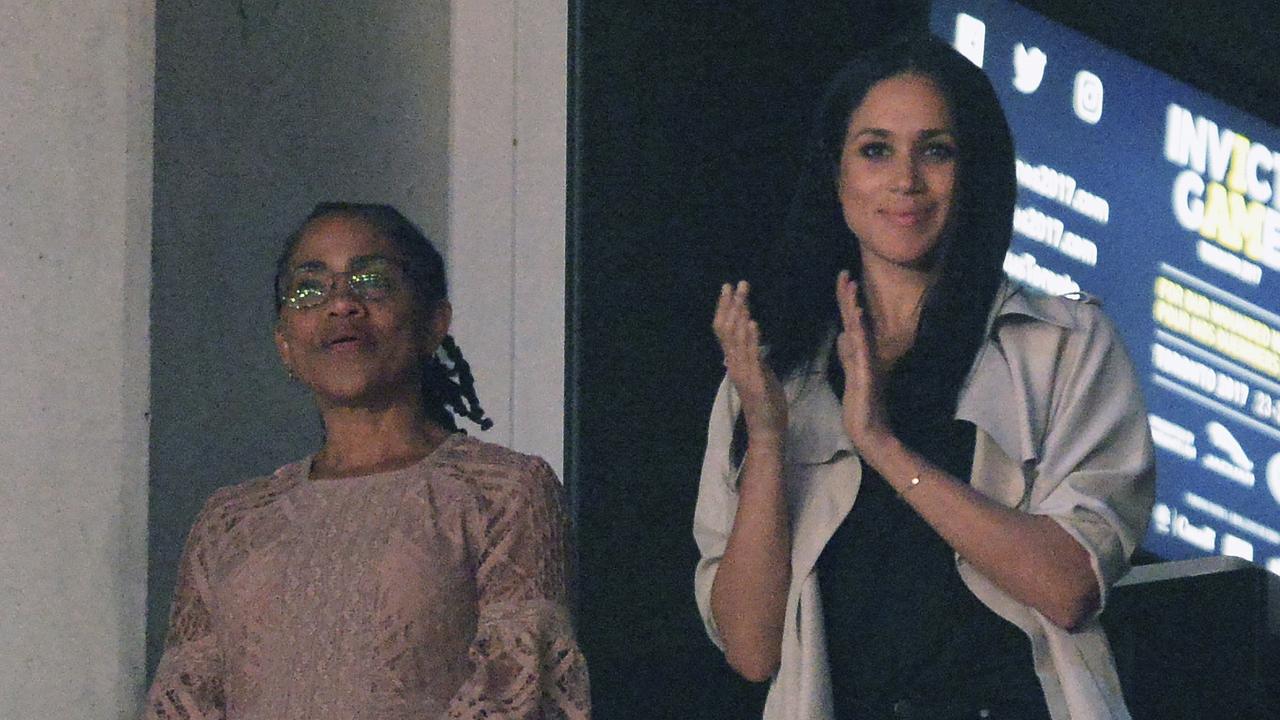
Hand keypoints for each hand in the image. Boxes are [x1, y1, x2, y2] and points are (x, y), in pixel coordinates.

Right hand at [712, 281, 786, 440]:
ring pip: (736, 340)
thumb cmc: (767, 404)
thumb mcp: (762, 374)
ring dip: (740, 317)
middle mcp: (734, 365)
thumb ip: (755, 357)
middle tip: (736, 284)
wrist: (767, 431)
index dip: (726, 309)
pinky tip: (754, 324)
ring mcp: (743, 373)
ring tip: (743, 297)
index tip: (730, 288)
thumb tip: (752, 340)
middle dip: (731, 306)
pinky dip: (752, 339)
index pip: (725, 330)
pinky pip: (752, 357)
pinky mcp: (754, 382)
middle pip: (727, 330)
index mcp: (736, 362)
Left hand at [834, 271, 891, 449]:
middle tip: (844, 272)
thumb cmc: (859, 404)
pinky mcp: (866, 373)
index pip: (849, 320)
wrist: (868, 429)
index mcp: (857, 351)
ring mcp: (866, 361)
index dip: (845, 299)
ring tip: (851, 286)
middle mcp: (863, 352)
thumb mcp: (850, 373)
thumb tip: (843, 336)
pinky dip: (860, 332)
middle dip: (849, 295)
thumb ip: (848, 354)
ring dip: (854, 307)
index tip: (841, 277)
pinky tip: (857, 317)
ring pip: (859, 328)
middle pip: (855, 318)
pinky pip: (862, 349)